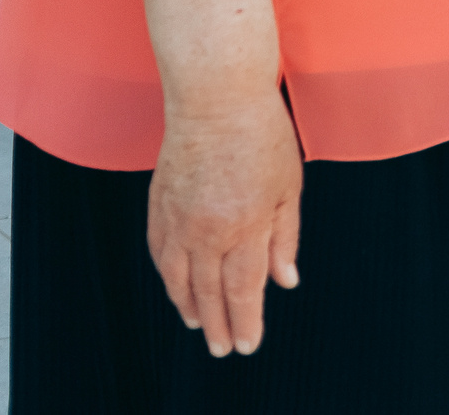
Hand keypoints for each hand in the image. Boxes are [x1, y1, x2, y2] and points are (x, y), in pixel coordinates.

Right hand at [146, 98, 302, 356]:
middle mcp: (207, 230)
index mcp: (246, 226)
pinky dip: (168, 277)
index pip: (243, 290)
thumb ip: (285, 239)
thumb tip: (285, 281)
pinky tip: (177, 288)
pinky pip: (160, 254)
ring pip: (178, 279)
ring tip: (199, 325)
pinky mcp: (158, 207)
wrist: (215, 99)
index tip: (248, 344)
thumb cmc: (262, 136)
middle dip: (218, 325)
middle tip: (223, 349)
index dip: (246, 321)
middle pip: (210, 292)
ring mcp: (178, 220)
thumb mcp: (290, 188)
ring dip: (189, 306)